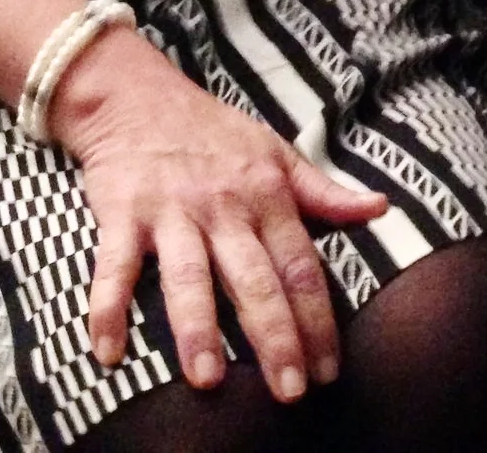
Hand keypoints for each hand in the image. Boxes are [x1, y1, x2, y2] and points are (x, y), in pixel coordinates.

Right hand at [50, 26, 388, 400]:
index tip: (328, 370)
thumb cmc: (214, 133)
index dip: (318, 321)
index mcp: (267, 196)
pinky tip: (108, 352)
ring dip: (197, 328)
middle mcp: (224, 207)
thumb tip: (380, 208)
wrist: (138, 95)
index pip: (301, 267)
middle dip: (274, 336)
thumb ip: (325, 192)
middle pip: (254, 280)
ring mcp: (172, 211)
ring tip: (208, 379)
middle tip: (289, 391)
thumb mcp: (277, 153)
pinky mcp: (122, 213)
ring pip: (188, 276)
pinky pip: (112, 267)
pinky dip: (106, 307)